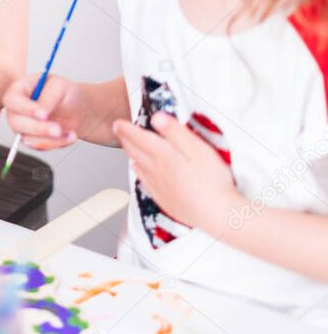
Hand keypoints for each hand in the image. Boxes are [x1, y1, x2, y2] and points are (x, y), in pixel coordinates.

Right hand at [2, 73, 80, 150]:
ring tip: (70, 133)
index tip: (44, 114)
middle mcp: (16, 110)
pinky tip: (69, 136)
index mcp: (19, 90)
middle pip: (15, 123)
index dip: (26, 108)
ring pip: (27, 139)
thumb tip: (41, 114)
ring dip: (50, 139)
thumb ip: (48, 97)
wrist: (75, 109)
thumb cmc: (64, 93)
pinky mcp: (31, 140)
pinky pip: (39, 147)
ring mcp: (22, 127)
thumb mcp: (59, 86)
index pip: (12, 100)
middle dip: (38, 128)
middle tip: (57, 130)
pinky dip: (56, 144)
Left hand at [112, 111, 237, 232]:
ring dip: (129, 153)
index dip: (126, 129)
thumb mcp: (198, 149)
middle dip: (124, 138)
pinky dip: (138, 172)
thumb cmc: (212, 180)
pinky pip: (144, 182)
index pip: (139, 138)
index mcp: (164, 156)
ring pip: (137, 166)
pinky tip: (138, 170)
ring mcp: (158, 186)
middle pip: (135, 151)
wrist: (216, 214)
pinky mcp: (164, 199)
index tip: (118, 122)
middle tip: (117, 130)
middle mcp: (156, 171)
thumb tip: (157, 118)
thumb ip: (176, 132)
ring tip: (126, 145)